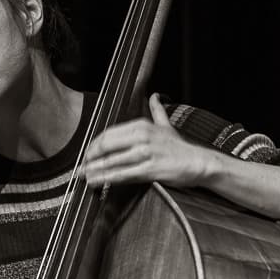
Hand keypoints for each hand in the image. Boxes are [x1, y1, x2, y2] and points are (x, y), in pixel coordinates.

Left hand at [81, 93, 212, 189]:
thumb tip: (154, 96)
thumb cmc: (180, 147)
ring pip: (113, 161)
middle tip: (81, 167)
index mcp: (142, 125)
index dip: (94, 145)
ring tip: (84, 177)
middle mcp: (142, 136)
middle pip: (107, 146)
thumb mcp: (166, 126)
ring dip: (95, 170)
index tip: (87, 155)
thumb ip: (157, 110)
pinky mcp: (150, 169)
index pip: (109, 134)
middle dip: (90, 157)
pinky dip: (107, 179)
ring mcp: (146, 153)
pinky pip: (123, 174)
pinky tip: (97, 182)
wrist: (199, 162)